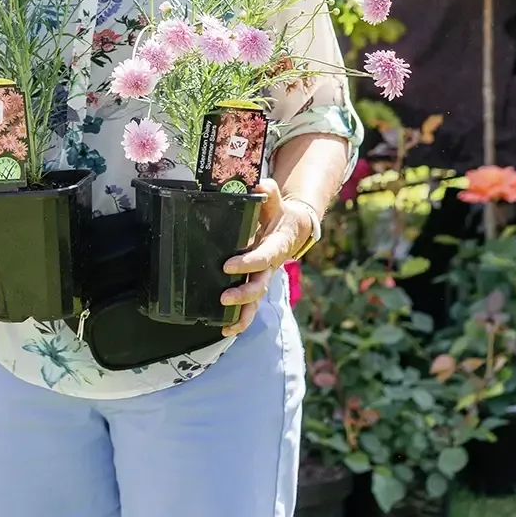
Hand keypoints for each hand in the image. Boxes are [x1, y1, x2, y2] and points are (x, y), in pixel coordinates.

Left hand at [220, 178, 314, 337]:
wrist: (292, 230)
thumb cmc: (279, 215)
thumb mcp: (276, 202)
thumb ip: (270, 194)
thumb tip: (263, 185)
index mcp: (275, 248)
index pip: (263, 258)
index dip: (248, 263)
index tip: (228, 265)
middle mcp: (270, 267)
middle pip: (260, 286)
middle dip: (243, 294)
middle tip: (224, 297)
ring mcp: (263, 279)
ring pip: (256, 302)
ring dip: (242, 314)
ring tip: (226, 325)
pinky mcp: (256, 286)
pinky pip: (250, 307)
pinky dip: (239, 321)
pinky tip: (224, 331)